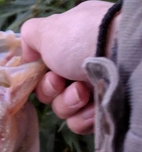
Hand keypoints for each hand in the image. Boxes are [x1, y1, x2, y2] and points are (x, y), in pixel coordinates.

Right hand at [21, 0, 119, 133]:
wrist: (124, 55)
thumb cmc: (83, 37)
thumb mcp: (49, 28)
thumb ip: (30, 36)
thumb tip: (28, 54)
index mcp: (72, 43)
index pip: (45, 68)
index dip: (39, 74)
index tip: (40, 71)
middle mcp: (84, 65)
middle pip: (52, 91)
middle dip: (52, 89)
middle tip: (61, 81)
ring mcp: (96, 88)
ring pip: (64, 109)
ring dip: (68, 102)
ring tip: (83, 92)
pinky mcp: (105, 110)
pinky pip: (80, 123)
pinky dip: (82, 117)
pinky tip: (92, 107)